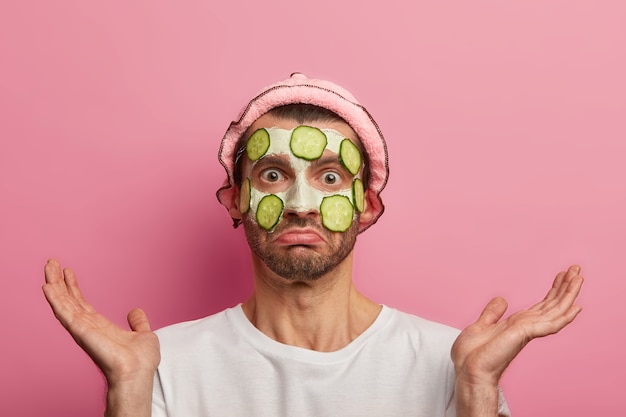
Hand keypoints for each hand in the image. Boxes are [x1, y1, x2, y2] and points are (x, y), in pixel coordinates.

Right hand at [42, 259, 159, 383]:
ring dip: (54, 285)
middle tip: (52, 263)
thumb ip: (138, 323)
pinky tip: (47, 287)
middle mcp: (88, 327)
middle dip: (60, 282)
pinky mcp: (82, 332)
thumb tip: (135, 311)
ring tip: (48, 267)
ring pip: (64, 303)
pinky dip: (56, 300)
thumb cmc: (141, 361)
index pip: (82, 304)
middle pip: (69, 300)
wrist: (138, 373)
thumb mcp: (144, 335)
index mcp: (101, 327)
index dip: (74, 288)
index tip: (68, 272)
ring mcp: (83, 329)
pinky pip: (65, 314)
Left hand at [451, 265, 583, 386]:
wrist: (468, 370)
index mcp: (518, 324)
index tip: (562, 274)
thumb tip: (502, 300)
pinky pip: (550, 324)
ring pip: (556, 310)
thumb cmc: (472, 355)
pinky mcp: (525, 334)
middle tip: (577, 268)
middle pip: (553, 304)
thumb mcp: (482, 326)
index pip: (542, 304)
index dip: (553, 289)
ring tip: (579, 276)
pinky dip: (564, 316)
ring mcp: (528, 331)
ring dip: (569, 294)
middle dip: (565, 286)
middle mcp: (527, 326)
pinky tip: (576, 307)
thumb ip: (493, 313)